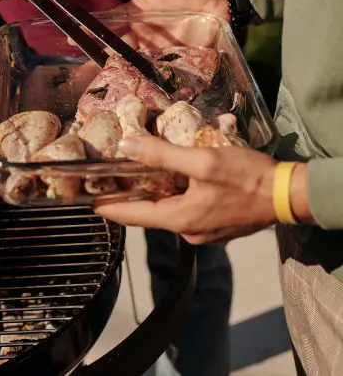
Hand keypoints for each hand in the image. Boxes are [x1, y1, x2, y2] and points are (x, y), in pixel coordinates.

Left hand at [95, 136, 282, 242]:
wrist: (286, 195)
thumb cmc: (246, 177)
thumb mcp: (201, 161)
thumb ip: (162, 155)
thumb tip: (127, 146)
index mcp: (180, 219)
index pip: (133, 216)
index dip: (109, 208)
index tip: (88, 203)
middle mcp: (188, 230)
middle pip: (150, 213)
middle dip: (131, 197)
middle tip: (112, 179)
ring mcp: (204, 230)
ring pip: (169, 210)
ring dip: (155, 193)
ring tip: (140, 172)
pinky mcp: (217, 224)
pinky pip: (187, 209)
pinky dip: (175, 194)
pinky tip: (176, 177)